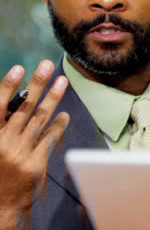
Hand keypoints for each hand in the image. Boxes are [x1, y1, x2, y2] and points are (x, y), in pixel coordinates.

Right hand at [0, 61, 69, 229]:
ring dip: (52, 99)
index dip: (7, 86)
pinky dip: (57, 126)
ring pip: (39, 120)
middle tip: (48, 65)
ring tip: (62, 82)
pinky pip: (49, 139)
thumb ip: (0, 126)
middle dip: (37, 84)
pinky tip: (64, 114)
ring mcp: (20, 153)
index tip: (18, 68)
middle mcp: (3, 143)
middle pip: (24, 108)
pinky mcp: (36, 164)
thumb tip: (13, 102)